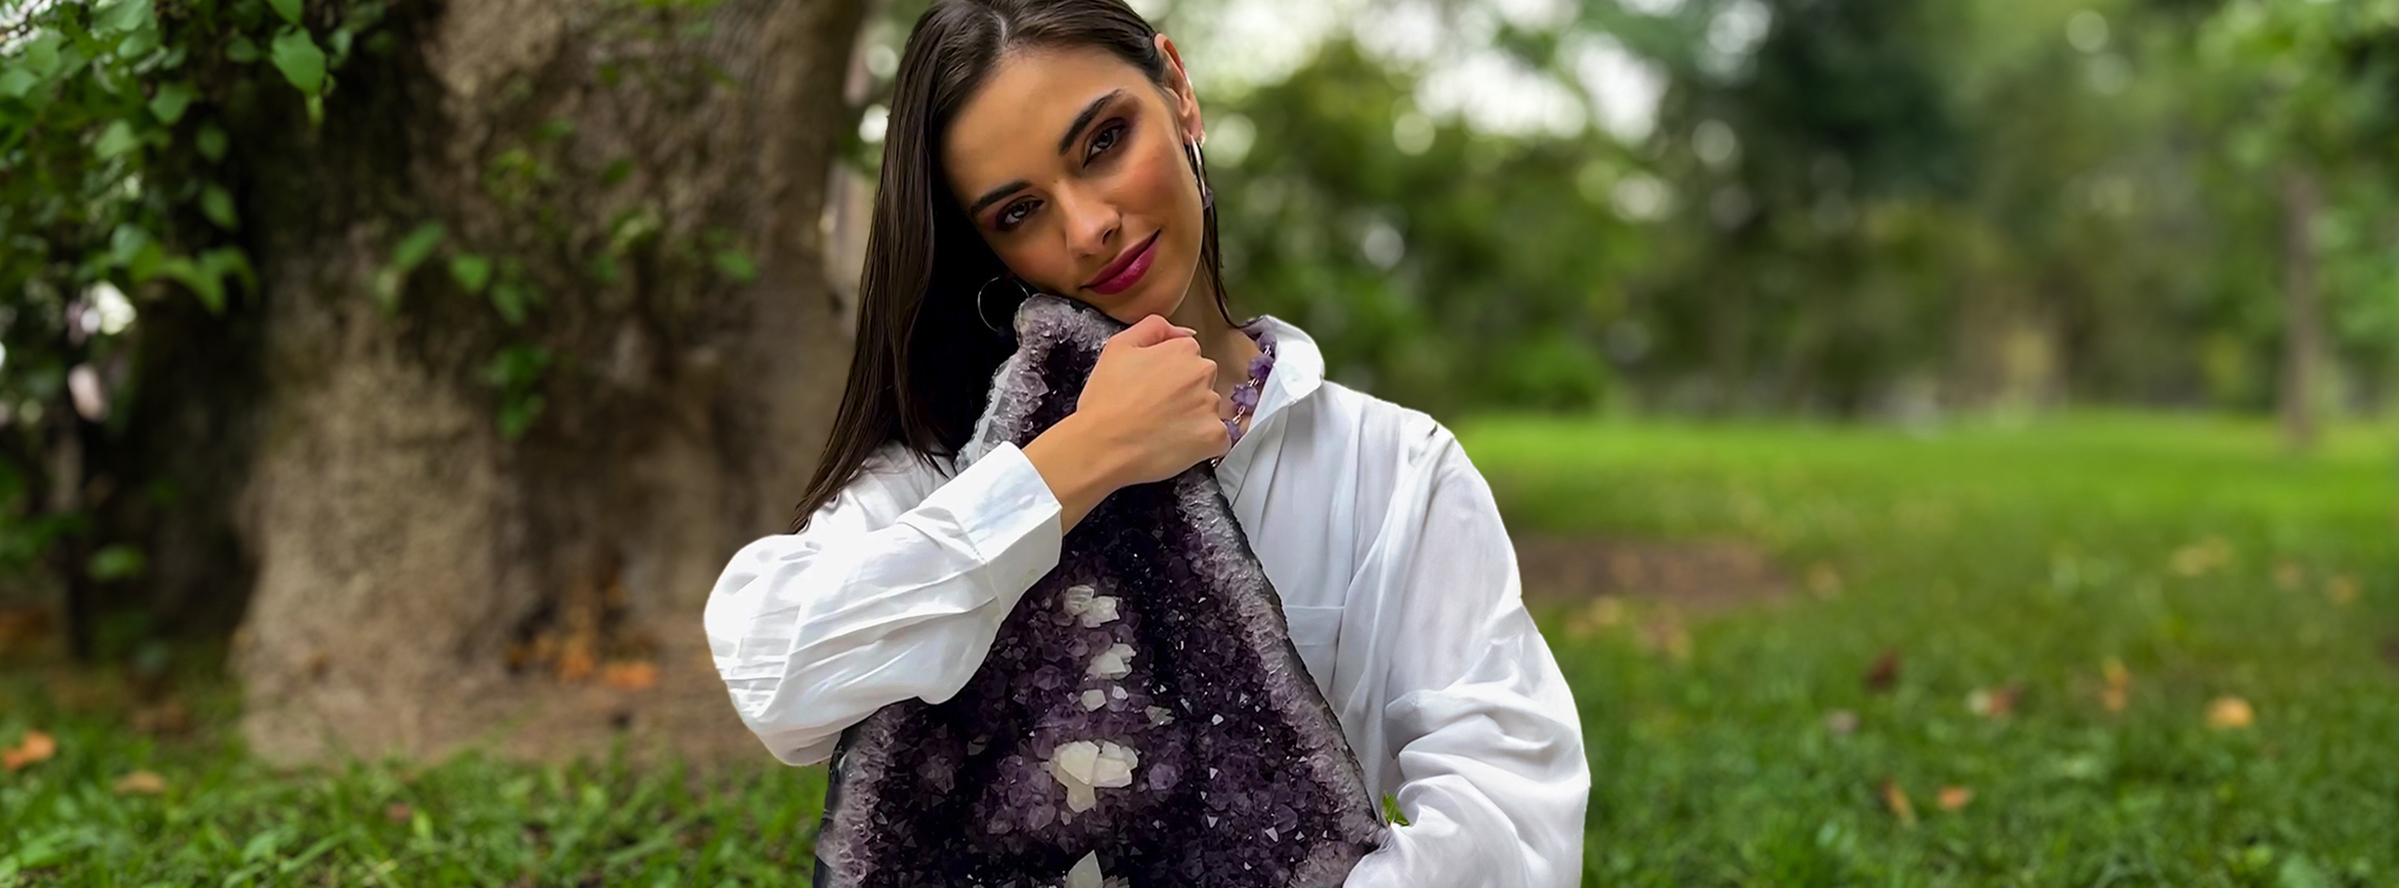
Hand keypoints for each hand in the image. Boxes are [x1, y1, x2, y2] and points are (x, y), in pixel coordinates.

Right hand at [1070, 314, 1230, 486]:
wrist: (1102, 446)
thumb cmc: (1106, 399)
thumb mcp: (1118, 347)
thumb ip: (1154, 328)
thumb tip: (1186, 332)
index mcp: (1183, 350)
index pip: (1189, 357)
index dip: (1169, 374)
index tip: (1151, 389)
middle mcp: (1203, 374)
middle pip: (1203, 382)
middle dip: (1186, 394)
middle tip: (1156, 410)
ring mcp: (1211, 407)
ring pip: (1209, 411)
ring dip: (1193, 419)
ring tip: (1162, 431)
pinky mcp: (1215, 437)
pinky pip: (1218, 439)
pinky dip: (1202, 444)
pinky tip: (1177, 447)